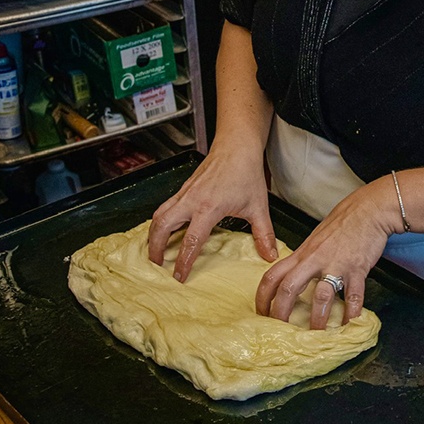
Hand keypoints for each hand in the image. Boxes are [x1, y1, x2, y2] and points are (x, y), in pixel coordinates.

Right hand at [147, 142, 276, 282]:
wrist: (236, 146)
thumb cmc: (246, 173)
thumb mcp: (258, 206)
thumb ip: (263, 234)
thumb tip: (270, 255)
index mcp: (208, 208)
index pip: (191, 241)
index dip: (184, 261)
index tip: (179, 277)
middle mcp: (191, 200)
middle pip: (162, 226)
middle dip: (155, 248)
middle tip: (158, 265)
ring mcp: (185, 193)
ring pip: (158, 215)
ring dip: (154, 234)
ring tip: (156, 250)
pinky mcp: (184, 188)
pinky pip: (165, 207)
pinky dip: (160, 221)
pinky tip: (166, 230)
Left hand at [256, 177, 397, 328]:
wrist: (368, 210)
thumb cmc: (343, 223)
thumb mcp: (315, 239)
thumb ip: (304, 258)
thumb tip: (295, 275)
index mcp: (302, 254)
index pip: (273, 276)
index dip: (263, 296)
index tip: (261, 312)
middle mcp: (314, 260)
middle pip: (289, 288)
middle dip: (281, 312)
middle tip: (280, 329)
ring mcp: (336, 265)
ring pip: (321, 296)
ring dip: (317, 318)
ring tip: (316, 334)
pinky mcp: (357, 269)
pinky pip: (353, 295)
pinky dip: (352, 313)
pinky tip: (350, 324)